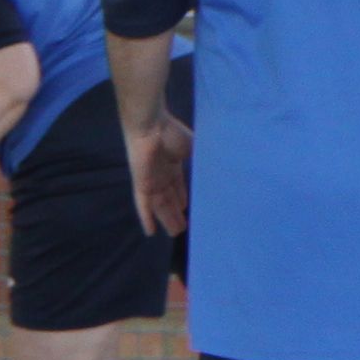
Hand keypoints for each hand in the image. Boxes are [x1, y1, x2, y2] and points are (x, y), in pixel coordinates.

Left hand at [133, 115, 191, 236]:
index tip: (187, 208)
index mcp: (173, 164)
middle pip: (169, 198)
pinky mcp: (142, 185)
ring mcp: (151, 181)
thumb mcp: (192, 148)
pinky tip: (151, 233)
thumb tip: (218, 168)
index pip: (178, 185)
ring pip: (160, 205)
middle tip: (184, 226)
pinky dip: (147, 218)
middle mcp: (162, 175)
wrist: (151, 126)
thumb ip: (200, 160)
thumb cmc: (172, 133)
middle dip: (175, 212)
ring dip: (167, 219)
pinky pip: (143, 205)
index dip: (182, 197)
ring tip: (176, 233)